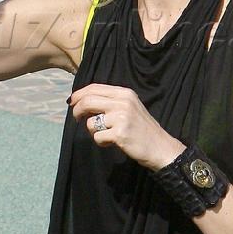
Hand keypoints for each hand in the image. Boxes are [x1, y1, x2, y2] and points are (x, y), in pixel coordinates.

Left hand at [68, 83, 185, 170]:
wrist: (160, 146)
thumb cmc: (141, 128)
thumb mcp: (129, 107)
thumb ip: (110, 101)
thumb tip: (82, 100)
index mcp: (124, 93)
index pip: (94, 87)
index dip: (79, 94)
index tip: (72, 102)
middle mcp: (123, 102)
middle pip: (87, 101)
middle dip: (77, 111)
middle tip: (77, 118)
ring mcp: (121, 117)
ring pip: (90, 122)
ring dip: (93, 131)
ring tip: (107, 135)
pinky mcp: (120, 133)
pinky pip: (97, 137)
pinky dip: (101, 142)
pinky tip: (112, 143)